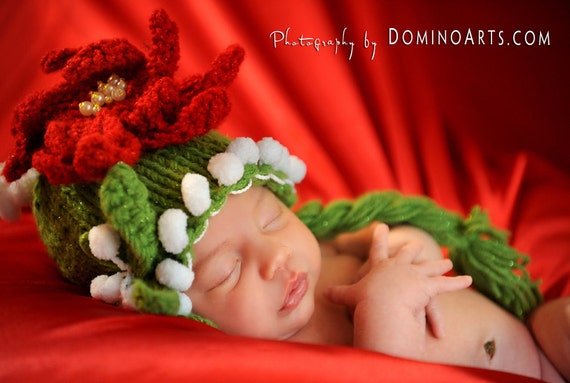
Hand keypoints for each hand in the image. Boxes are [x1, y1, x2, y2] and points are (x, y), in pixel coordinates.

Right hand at [325, 224, 471, 353]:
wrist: (382, 302)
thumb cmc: (365, 299)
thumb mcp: (349, 296)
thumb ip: (338, 294)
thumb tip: (321, 294)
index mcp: (380, 266)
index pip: (378, 249)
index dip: (379, 238)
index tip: (382, 226)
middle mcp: (399, 266)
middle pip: (407, 254)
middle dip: (411, 249)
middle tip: (416, 244)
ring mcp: (415, 274)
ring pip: (429, 267)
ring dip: (439, 264)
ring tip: (448, 262)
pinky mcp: (428, 285)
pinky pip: (446, 285)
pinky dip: (458, 282)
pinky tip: (469, 280)